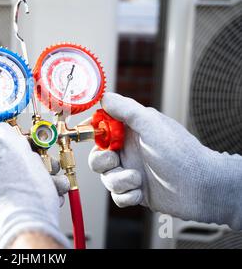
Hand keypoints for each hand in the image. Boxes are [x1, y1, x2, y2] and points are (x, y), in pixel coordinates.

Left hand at [0, 122, 70, 247]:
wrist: (31, 230)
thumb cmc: (23, 195)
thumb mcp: (13, 151)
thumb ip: (4, 134)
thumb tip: (0, 128)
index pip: (2, 147)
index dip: (21, 144)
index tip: (33, 146)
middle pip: (19, 164)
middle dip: (40, 163)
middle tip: (50, 167)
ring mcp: (4, 200)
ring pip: (30, 181)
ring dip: (47, 179)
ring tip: (56, 186)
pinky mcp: (17, 213)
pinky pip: (33, 198)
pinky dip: (46, 195)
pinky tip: (53, 197)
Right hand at [89, 92, 241, 228]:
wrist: (201, 187)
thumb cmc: (180, 152)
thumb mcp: (150, 123)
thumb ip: (125, 109)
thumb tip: (105, 97)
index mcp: (131, 133)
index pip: (103, 129)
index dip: (94, 132)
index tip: (93, 135)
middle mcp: (130, 152)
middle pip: (97, 156)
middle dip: (101, 161)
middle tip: (114, 160)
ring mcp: (132, 173)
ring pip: (106, 178)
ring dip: (118, 180)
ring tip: (137, 179)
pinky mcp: (136, 192)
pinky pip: (117, 196)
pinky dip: (127, 195)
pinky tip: (141, 192)